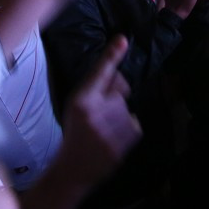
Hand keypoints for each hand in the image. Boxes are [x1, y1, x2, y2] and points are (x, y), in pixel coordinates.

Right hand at [58, 36, 140, 186]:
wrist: (74, 169)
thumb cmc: (75, 132)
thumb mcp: (75, 106)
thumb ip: (95, 89)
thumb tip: (119, 72)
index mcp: (81, 100)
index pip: (100, 73)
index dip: (112, 55)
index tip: (122, 39)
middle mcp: (98, 110)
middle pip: (121, 88)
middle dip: (115, 96)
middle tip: (99, 114)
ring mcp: (115, 125)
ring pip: (127, 106)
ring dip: (120, 114)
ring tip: (103, 130)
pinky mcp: (128, 138)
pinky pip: (135, 122)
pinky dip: (127, 128)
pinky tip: (113, 138)